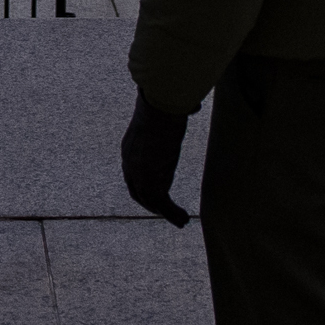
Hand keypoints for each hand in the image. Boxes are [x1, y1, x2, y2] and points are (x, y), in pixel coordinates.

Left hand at [119, 100, 191, 224]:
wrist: (160, 107)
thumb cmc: (166, 104)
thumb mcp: (166, 115)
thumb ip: (175, 117)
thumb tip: (195, 106)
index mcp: (130, 147)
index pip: (134, 174)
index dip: (145, 188)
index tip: (158, 196)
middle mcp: (129, 162)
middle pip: (138, 192)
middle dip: (153, 205)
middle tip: (169, 213)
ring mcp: (137, 173)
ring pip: (150, 201)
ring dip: (165, 213)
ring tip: (180, 221)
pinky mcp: (149, 180)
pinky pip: (161, 203)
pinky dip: (171, 214)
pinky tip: (183, 218)